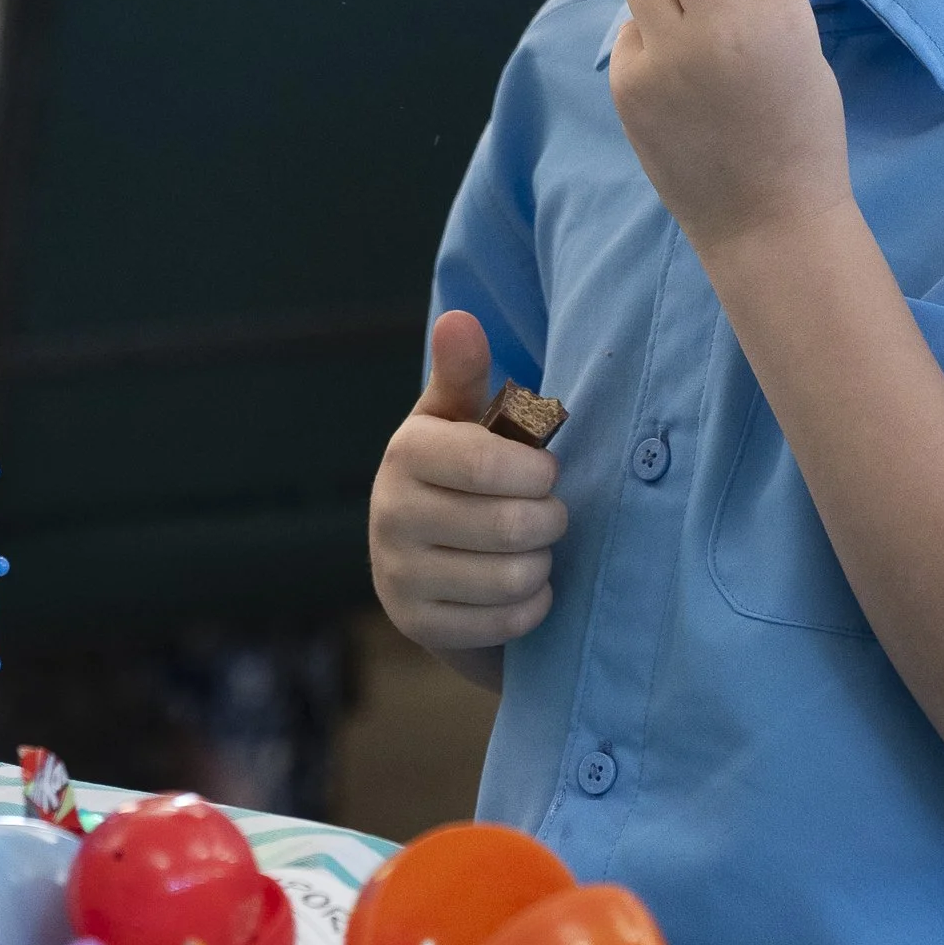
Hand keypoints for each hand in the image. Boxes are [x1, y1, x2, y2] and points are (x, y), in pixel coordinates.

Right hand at [369, 308, 566, 660]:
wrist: (423, 557)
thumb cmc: (457, 471)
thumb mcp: (459, 418)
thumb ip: (463, 371)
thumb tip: (459, 320)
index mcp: (406, 452)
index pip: (487, 465)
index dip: (536, 472)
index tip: (547, 471)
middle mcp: (391, 514)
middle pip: (510, 526)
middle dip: (551, 520)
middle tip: (552, 512)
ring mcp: (400, 575)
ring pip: (511, 577)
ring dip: (542, 562)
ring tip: (536, 546)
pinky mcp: (418, 624)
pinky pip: (503, 621)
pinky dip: (531, 604)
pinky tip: (525, 585)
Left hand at [610, 0, 852, 263]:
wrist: (770, 219)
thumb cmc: (801, 126)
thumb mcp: (804, 43)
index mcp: (779, 10)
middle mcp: (720, 26)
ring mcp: (668, 57)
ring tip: (687, 9)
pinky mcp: (631, 85)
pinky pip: (630, 27)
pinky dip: (649, 36)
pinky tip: (677, 73)